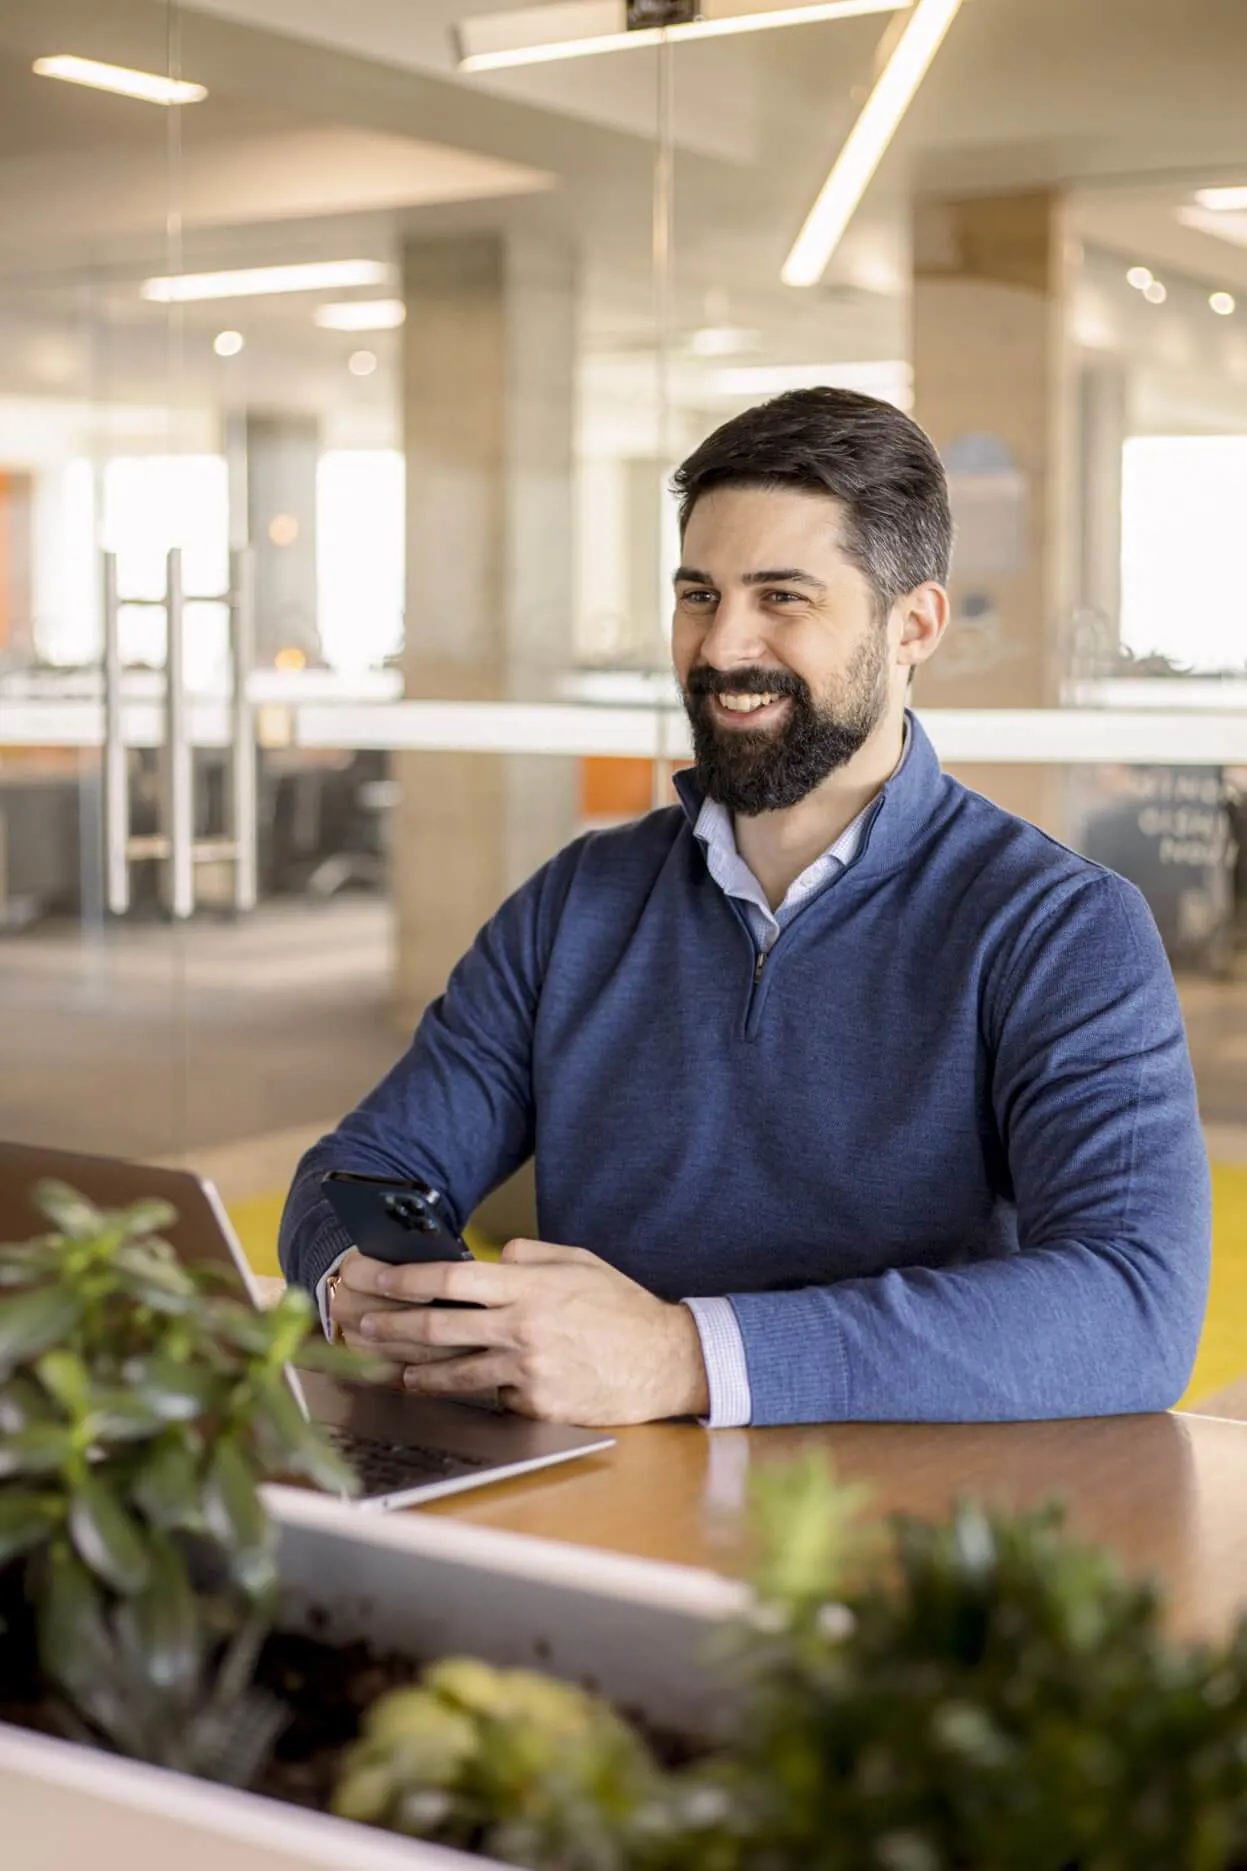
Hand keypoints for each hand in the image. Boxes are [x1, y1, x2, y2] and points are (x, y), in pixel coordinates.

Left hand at [338, 1240, 710, 1426]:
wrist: (665, 1361)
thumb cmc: (622, 1308)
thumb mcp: (580, 1263)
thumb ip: (532, 1256)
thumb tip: (496, 1259)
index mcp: (529, 1288)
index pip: (451, 1280)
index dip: (406, 1279)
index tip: (377, 1279)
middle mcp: (522, 1328)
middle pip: (439, 1327)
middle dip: (393, 1326)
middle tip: (363, 1326)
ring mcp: (527, 1371)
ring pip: (455, 1372)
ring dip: (418, 1370)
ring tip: (396, 1369)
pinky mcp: (537, 1405)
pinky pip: (494, 1397)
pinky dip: (477, 1391)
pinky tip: (454, 1390)